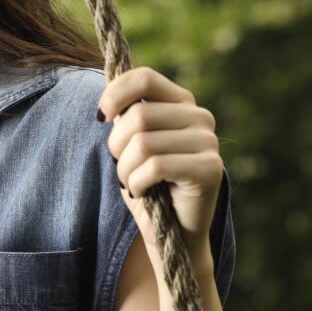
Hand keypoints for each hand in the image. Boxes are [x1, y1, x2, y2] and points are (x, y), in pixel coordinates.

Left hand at [97, 66, 222, 271]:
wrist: (171, 233)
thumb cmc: (147, 184)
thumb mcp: (131, 144)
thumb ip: (126, 117)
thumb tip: (108, 104)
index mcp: (181, 102)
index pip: (144, 78)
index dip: (115, 94)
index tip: (101, 117)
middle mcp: (200, 116)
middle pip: (138, 116)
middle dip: (117, 146)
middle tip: (123, 167)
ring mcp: (209, 142)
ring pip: (143, 143)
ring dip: (125, 170)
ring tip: (133, 183)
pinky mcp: (210, 169)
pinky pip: (155, 166)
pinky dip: (138, 183)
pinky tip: (143, 192)